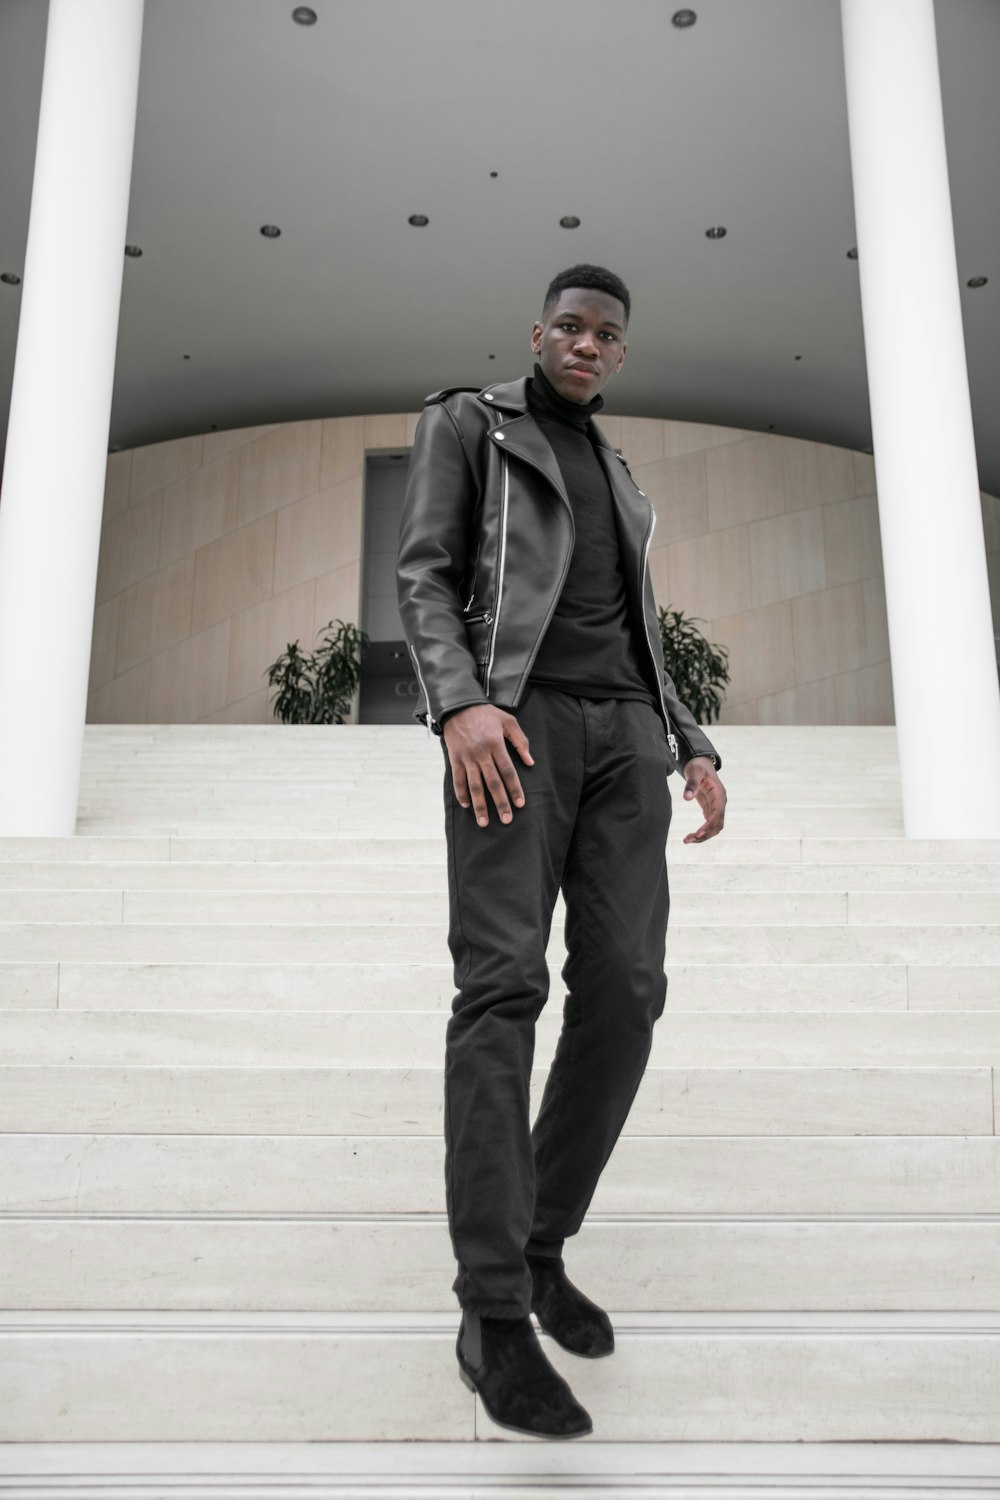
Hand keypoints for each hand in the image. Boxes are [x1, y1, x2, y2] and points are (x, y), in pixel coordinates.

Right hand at [443, 704, 533, 826]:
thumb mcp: (508, 721)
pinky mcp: (455, 758)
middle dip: (500, 803)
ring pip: (474, 786)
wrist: (458, 706)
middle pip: (493, 782)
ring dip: (480, 805)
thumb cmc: (486, 713)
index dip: (515, 789)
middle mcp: (481, 753)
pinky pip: (458, 780)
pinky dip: (462, 793)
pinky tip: (467, 805)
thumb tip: (530, 762)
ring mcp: (466, 757)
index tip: (520, 803)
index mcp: (496, 744)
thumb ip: (521, 741)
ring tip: (484, 822)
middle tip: (507, 820)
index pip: (508, 771)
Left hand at [682, 756, 726, 842]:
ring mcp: (716, 806)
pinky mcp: (710, 808)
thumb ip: (691, 784)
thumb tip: (686, 798)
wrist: (700, 763)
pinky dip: (701, 832)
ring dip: (703, 836)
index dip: (709, 825)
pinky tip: (691, 837)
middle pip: (718, 824)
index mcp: (719, 794)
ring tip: (687, 840)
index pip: (717, 813)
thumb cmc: (698, 766)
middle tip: (688, 840)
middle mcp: (720, 802)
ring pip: (714, 827)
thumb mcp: (694, 771)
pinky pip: (709, 824)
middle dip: (705, 834)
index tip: (698, 834)